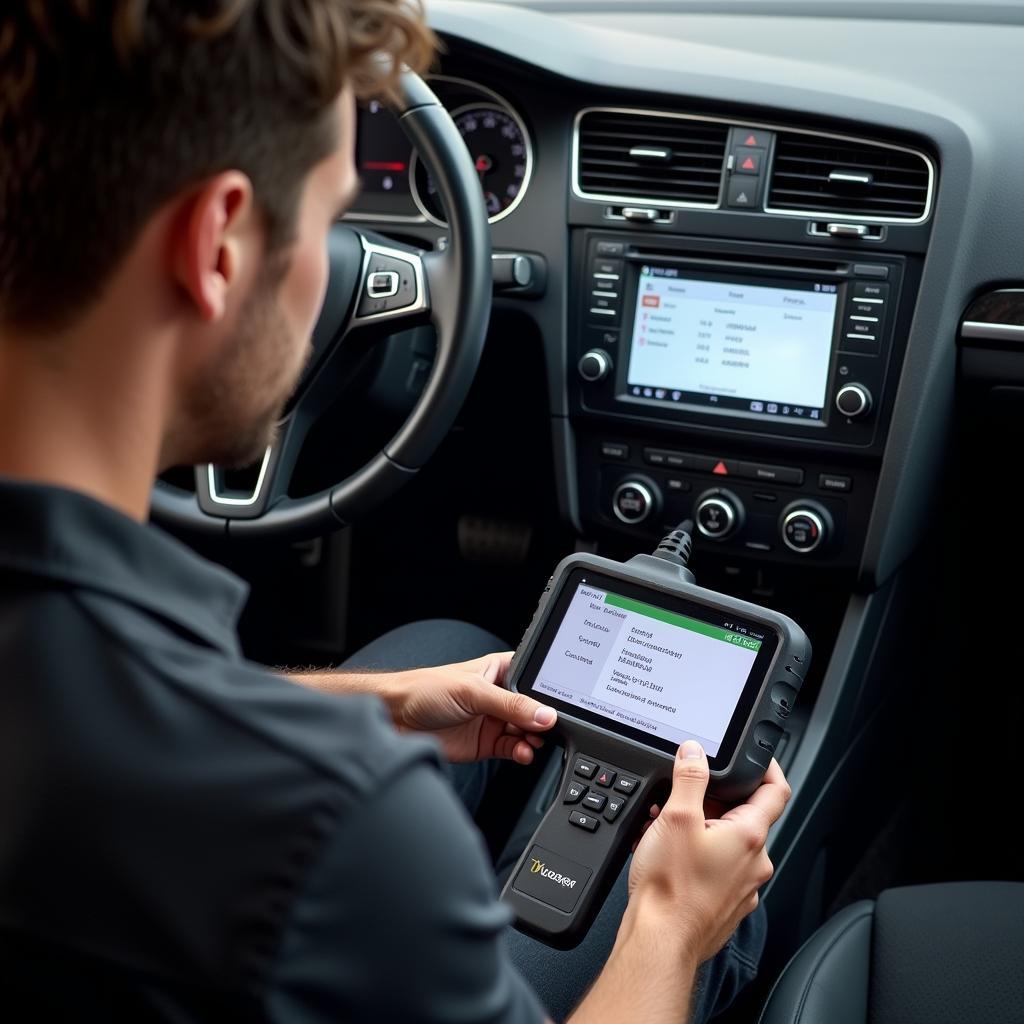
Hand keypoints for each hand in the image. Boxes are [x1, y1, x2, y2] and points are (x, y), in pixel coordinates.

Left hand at [382, 651, 557, 763]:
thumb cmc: (425, 689)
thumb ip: (510, 704)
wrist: (395, 718)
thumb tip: (545, 714)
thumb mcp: (472, 692)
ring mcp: (494, 720)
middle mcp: (500, 696)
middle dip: (543, 721)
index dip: (549, 692)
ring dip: (534, 739)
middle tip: (547, 729)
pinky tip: (523, 752)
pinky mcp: (487, 743)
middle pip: (535, 709)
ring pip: (527, 732)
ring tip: (533, 742)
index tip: (560, 706)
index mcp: (500, 671)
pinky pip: (514, 749)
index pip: (535, 680)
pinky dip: (522, 753)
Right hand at [626, 741, 790, 965]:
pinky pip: (718, 867)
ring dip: (702, 828)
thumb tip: (694, 752)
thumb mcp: (676, 818)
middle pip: (744, 815)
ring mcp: (743, 886)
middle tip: (684, 796)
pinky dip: (699, 854)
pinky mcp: (726, 903)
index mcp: (749, 835)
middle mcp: (754, 862)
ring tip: (666, 829)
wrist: (659, 941)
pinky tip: (669, 856)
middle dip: (714, 800)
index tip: (756, 755)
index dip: (768, 766)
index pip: (776, 790)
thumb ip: (689, 778)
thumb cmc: (671, 888)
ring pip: (728, 842)